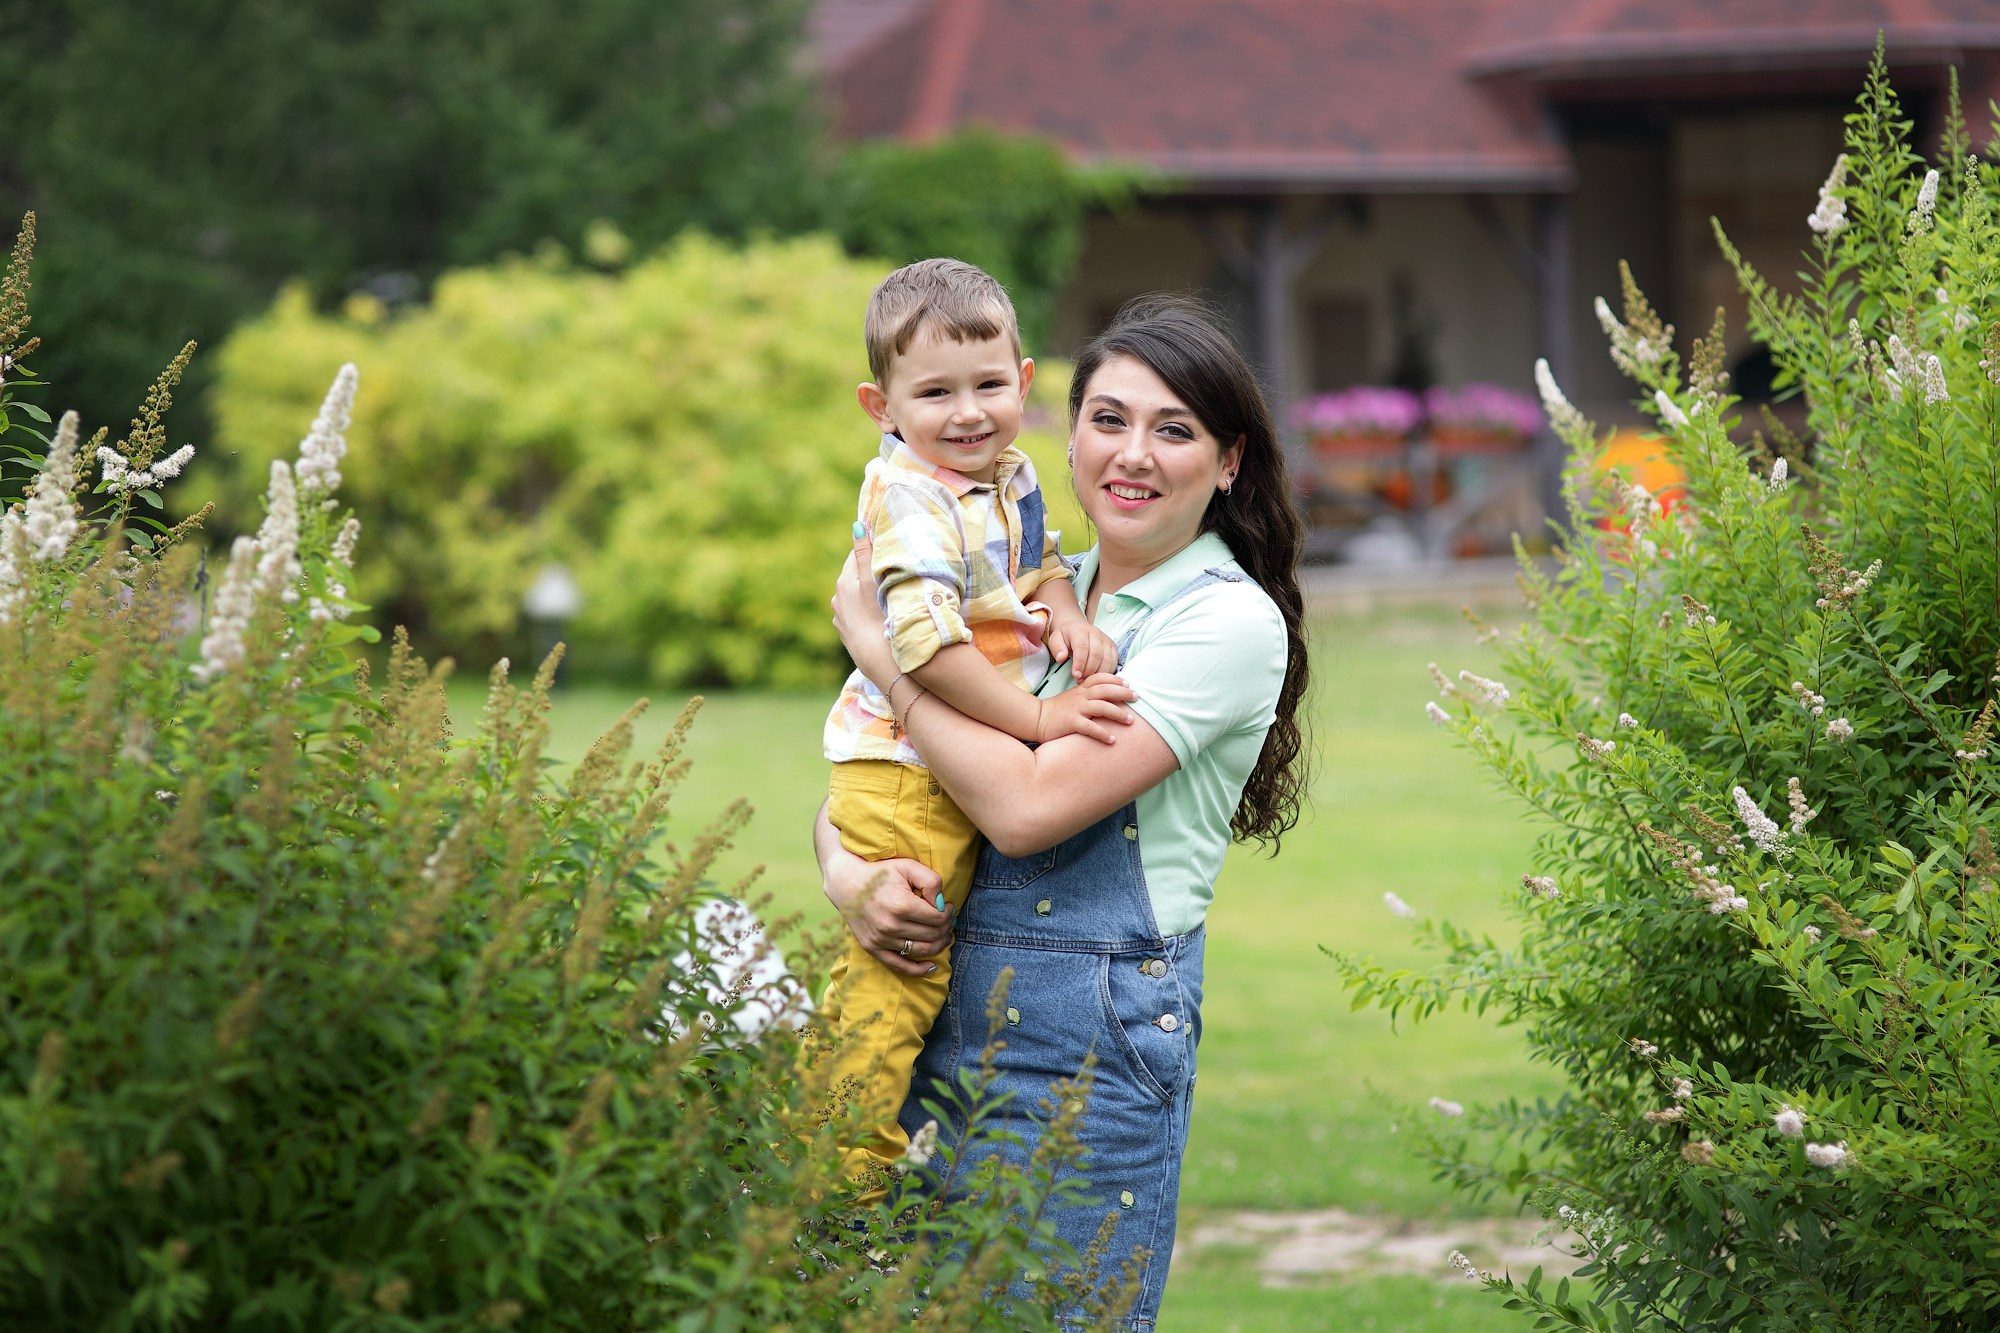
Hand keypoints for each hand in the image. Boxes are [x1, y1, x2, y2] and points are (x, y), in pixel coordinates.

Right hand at [823, 848, 952, 976]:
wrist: (847, 883)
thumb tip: (942, 904)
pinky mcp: (873, 948)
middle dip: (945, 927)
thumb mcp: (908, 867)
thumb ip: (931, 881)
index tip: (948, 906)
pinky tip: (931, 966)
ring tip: (942, 935)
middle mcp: (891, 926)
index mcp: (902, 905)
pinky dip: (918, 970)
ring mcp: (881, 940)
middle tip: (947, 919)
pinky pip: (899, 966)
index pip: (938, 918)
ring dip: (938, 944)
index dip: (948, 913)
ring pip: (921, 951)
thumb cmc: (880, 872)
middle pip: (932, 935)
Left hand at [832, 533, 895, 688]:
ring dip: (867, 592)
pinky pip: (857, 615)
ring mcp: (841, 618)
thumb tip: (857, 525)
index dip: (872, 550)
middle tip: (889, 571)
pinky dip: (865, 611)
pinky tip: (878, 616)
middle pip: (854, 576)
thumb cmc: (878, 616)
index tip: (886, 549)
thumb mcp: (872, 581)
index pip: (856, 555)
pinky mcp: (847, 633)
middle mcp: (838, 599)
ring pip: (856, 596)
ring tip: (886, 595)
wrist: (878, 659)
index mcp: (844, 583)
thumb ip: (864, 553)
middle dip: (869, 572)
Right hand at [1034, 672, 1137, 744]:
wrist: (1036, 718)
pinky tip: (1112, 740)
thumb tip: (1108, 696)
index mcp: (1081, 688)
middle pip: (1106, 690)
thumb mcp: (1073, 696)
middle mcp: (1081, 696)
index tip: (1128, 684)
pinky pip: (1090, 727)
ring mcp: (1076, 709)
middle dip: (1123, 693)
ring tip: (1131, 721)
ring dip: (1119, 714)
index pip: (1101, 678)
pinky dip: (1103, 734)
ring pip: (1102, 707)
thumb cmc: (1058, 709)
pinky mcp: (1071, 722)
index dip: (1116, 680)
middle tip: (1137, 698)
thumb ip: (1088, 693)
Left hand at [1049, 619, 1119, 679]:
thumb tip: (1061, 657)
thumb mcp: (1055, 639)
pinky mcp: (1112, 647)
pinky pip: (1114, 661)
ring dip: (1098, 673)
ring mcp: (1106, 640)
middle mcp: (1095, 634)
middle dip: (1088, 671)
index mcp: (1080, 631)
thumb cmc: (1066, 636)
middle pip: (1096, 655)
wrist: (1076, 628)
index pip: (1082, 648)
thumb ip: (1057, 648)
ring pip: (1107, 659)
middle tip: (1080, 680)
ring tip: (1088, 679)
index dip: (1080, 663)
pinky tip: (1098, 677)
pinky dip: (1107, 672)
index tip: (1076, 675)